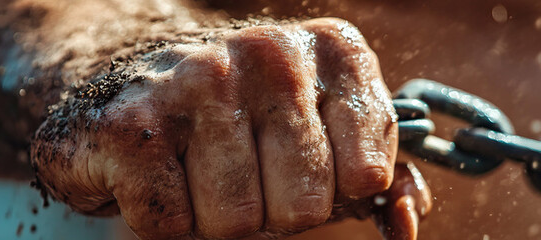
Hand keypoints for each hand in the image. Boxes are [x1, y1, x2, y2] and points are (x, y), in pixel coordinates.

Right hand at [32, 18, 430, 238]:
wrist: (132, 87)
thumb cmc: (241, 120)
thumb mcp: (323, 129)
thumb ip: (373, 173)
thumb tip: (408, 221)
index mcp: (332, 51)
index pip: (367, 175)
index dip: (330, 190)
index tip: (298, 163)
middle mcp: (270, 53)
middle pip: (303, 207)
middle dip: (271, 210)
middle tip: (241, 174)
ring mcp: (199, 81)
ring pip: (235, 220)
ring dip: (212, 216)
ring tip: (195, 170)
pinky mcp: (134, 124)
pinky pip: (171, 224)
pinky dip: (163, 219)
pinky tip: (156, 174)